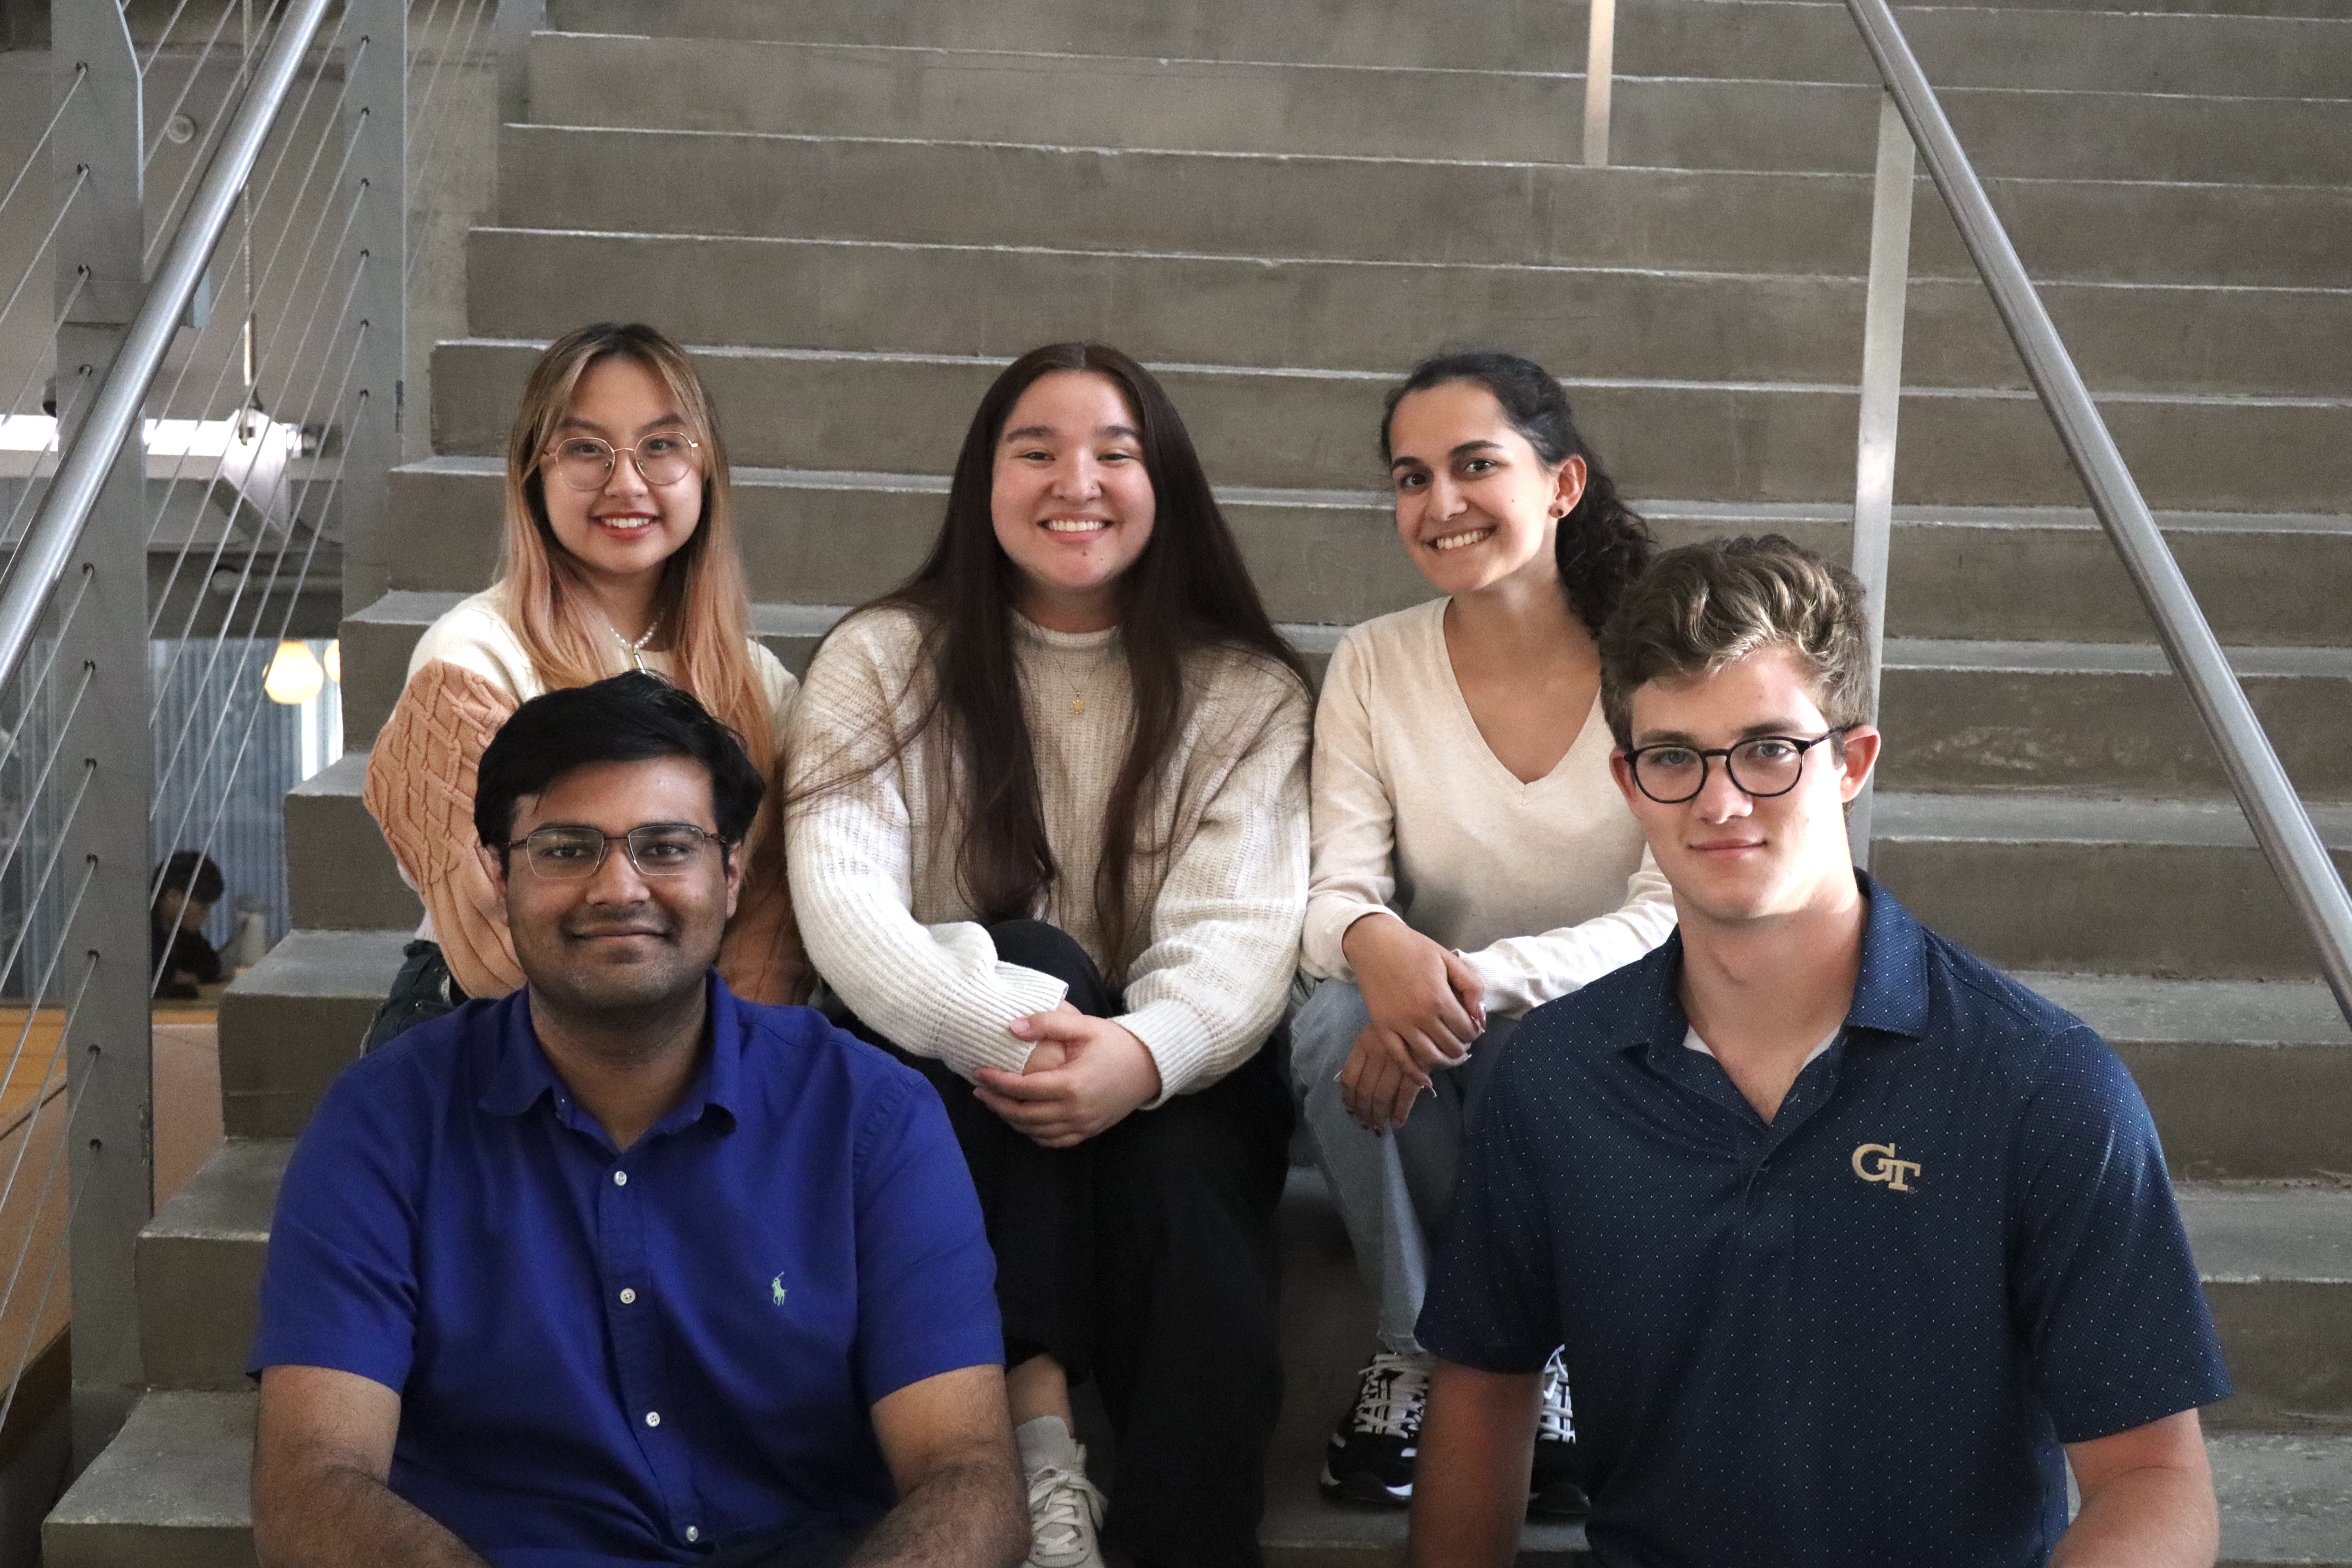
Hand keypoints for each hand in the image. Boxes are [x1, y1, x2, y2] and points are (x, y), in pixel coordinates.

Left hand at [973, 1011, 1162, 1147]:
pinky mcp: (1088, 1132)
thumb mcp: (1085, 1026)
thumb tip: (1014, 1026)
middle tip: (979, 1089)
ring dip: (1010, 1119)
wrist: (1150, 1067)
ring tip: (995, 1102)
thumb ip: (1049, 1023)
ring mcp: (1082, 1125)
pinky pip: (1052, 1141)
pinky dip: (1032, 1133)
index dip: (996, 1082)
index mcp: (1072, 1084)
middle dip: (996, 1103)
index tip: (979, 1072)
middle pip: (1023, 1115)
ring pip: (1034, 1131)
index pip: (1022, 1088)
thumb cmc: (1116, 1043)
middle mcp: (1075, 1110)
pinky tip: (1022, 1120)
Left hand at [1338, 1021, 1434, 1131]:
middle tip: (1365, 1125)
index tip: (1350, 1110)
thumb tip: (1351, 1081)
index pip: (1349, 1077)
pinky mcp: (1417, 1066)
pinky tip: (1397, 1122)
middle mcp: (1378, 1053)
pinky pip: (1406, 1094)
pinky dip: (1400, 1111)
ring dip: (1379, 1115)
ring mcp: (1397, 1061)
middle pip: (1365, 1090)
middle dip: (1364, 1111)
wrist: (1427, 1010)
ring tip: (1379, 1128)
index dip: (1349, 1098)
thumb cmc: (1399, 1020)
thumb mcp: (1376, 1030)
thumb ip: (1365, 1053)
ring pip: (1382, 1095)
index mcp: (1364, 1043)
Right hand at [1342, 913, 1485, 1070]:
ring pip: (1430, 1057)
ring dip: (1446, 1062)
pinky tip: (1426, 1080)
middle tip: (1463, 1041)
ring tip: (1451, 1056)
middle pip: (1451, 1046)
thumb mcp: (1449, 959)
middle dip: (1462, 1047)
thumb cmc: (1414, 948)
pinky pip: (1400, 1059)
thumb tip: (1481, 1017)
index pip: (1467, 1029)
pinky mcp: (1382, 1029)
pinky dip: (1415, 1073)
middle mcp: (1421, 1016)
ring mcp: (1399, 1025)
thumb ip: (1471, 987)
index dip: (1475, 1032)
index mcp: (1439, 997)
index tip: (1473, 1027)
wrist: (1374, 944)